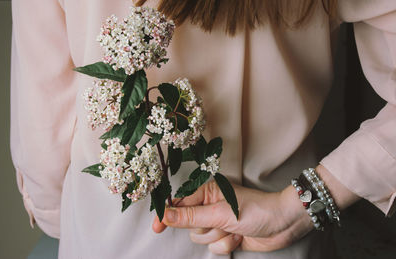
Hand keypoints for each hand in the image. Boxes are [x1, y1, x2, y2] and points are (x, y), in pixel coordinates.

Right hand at [152, 180, 313, 253]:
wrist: (282, 224)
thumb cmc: (256, 210)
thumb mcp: (220, 213)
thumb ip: (191, 216)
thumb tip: (166, 215)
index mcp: (208, 192)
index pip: (179, 203)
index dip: (167, 214)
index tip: (157, 227)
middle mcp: (211, 206)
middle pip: (190, 225)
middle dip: (206, 228)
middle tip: (222, 222)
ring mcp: (218, 222)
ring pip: (201, 238)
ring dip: (218, 237)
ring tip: (235, 228)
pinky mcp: (226, 236)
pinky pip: (214, 247)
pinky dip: (226, 245)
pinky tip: (240, 237)